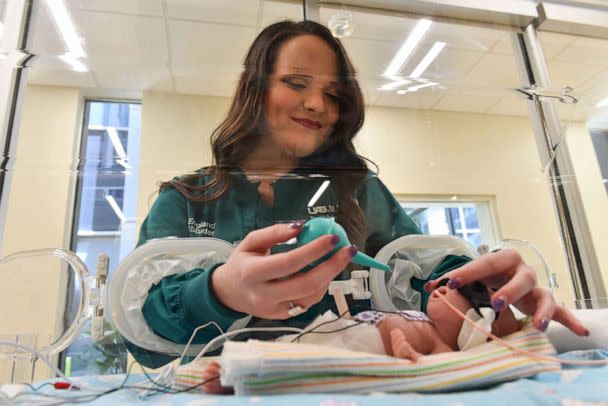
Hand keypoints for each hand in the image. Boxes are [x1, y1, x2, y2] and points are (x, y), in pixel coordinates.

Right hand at [211, 221, 357, 319]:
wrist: (228, 293)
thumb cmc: (242, 263)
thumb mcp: (251, 241)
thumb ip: (274, 232)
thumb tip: (301, 226)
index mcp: (253, 273)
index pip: (289, 262)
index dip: (314, 250)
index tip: (333, 238)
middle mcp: (264, 295)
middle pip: (306, 283)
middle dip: (333, 266)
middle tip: (349, 250)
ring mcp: (275, 310)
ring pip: (312, 296)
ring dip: (331, 276)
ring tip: (339, 258)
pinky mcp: (284, 317)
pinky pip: (309, 302)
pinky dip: (321, 285)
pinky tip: (325, 271)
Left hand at [424, 249, 588, 335]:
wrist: (504, 276)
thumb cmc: (486, 277)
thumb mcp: (470, 277)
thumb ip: (450, 281)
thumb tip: (428, 286)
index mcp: (500, 260)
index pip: (485, 263)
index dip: (468, 272)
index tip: (451, 283)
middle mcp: (520, 271)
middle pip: (518, 278)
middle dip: (508, 291)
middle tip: (495, 304)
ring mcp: (535, 287)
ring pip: (542, 295)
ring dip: (541, 310)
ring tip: (538, 326)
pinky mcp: (544, 302)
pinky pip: (561, 311)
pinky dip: (570, 320)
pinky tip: (581, 331)